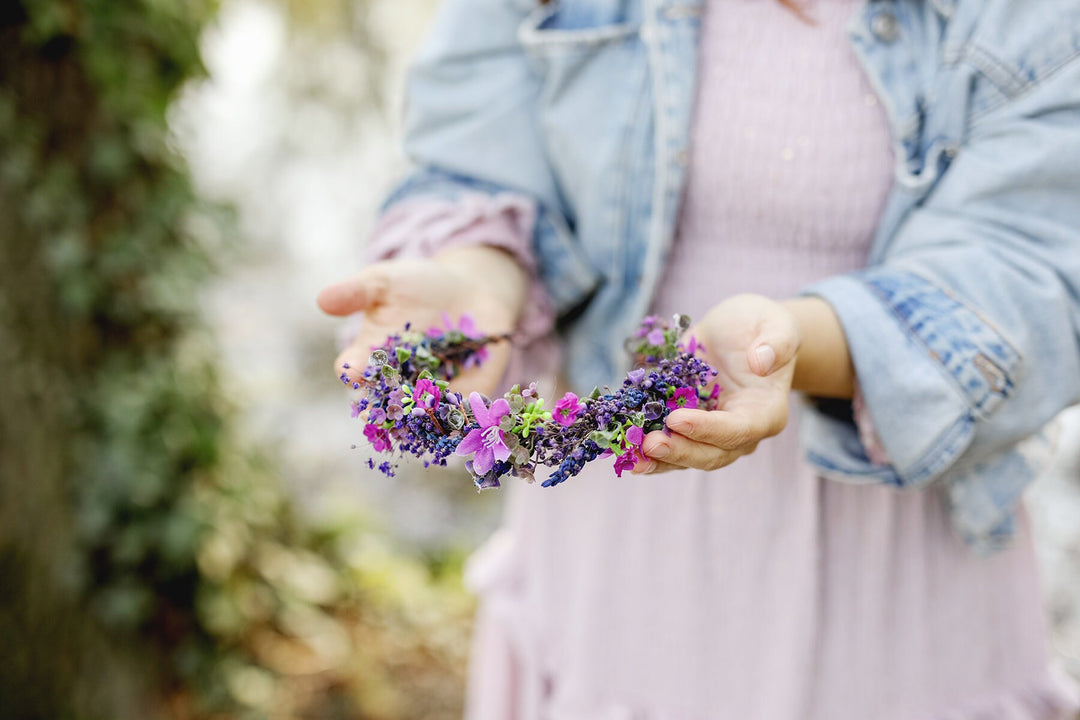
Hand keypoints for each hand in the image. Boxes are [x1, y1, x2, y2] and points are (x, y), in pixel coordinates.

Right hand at [316, 246, 526, 397]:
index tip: (353, 369)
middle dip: (388, 405)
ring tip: (428, 415)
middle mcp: (395, 382)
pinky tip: (464, 415)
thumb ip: (357, 292)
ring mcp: (428, 393)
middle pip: (385, 401)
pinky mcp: (464, 396)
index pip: (352, 369)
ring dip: (424, 418)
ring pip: (422, 414)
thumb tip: (322, 300)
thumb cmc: (416, 285)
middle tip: (391, 405)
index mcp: (369, 356)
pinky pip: (460, 412)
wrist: (466, 290)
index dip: (352, 371)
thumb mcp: (385, 281)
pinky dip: (460, 415)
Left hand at [635, 294, 800, 473]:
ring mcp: (713, 434)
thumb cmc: (763, 326)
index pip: (739, 430)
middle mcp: (741, 432)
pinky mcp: (689, 428)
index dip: (708, 429)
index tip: (677, 419)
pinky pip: (670, 444)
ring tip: (630, 456)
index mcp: (766, 412)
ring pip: (688, 457)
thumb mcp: (777, 323)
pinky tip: (622, 449)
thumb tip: (761, 362)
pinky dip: (647, 451)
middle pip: (712, 454)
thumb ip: (775, 342)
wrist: (743, 331)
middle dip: (680, 451)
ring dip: (658, 461)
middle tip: (649, 442)